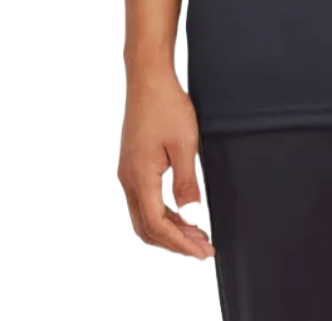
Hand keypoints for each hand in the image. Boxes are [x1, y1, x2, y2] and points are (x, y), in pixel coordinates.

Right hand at [117, 69, 214, 258]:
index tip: (203, 252)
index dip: (181, 243)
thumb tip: (192, 218)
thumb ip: (187, 183)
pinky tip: (181, 213)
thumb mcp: (185, 144)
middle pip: (146, 228)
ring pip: (143, 216)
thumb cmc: (167, 106)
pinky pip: (143, 201)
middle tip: (203, 248)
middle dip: (175, 243)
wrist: (148, 79)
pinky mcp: (131, 164)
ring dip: (169, 230)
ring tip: (197, 235)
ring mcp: (127, 172)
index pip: (157, 225)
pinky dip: (162, 214)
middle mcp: (128, 179)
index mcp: (140, 177)